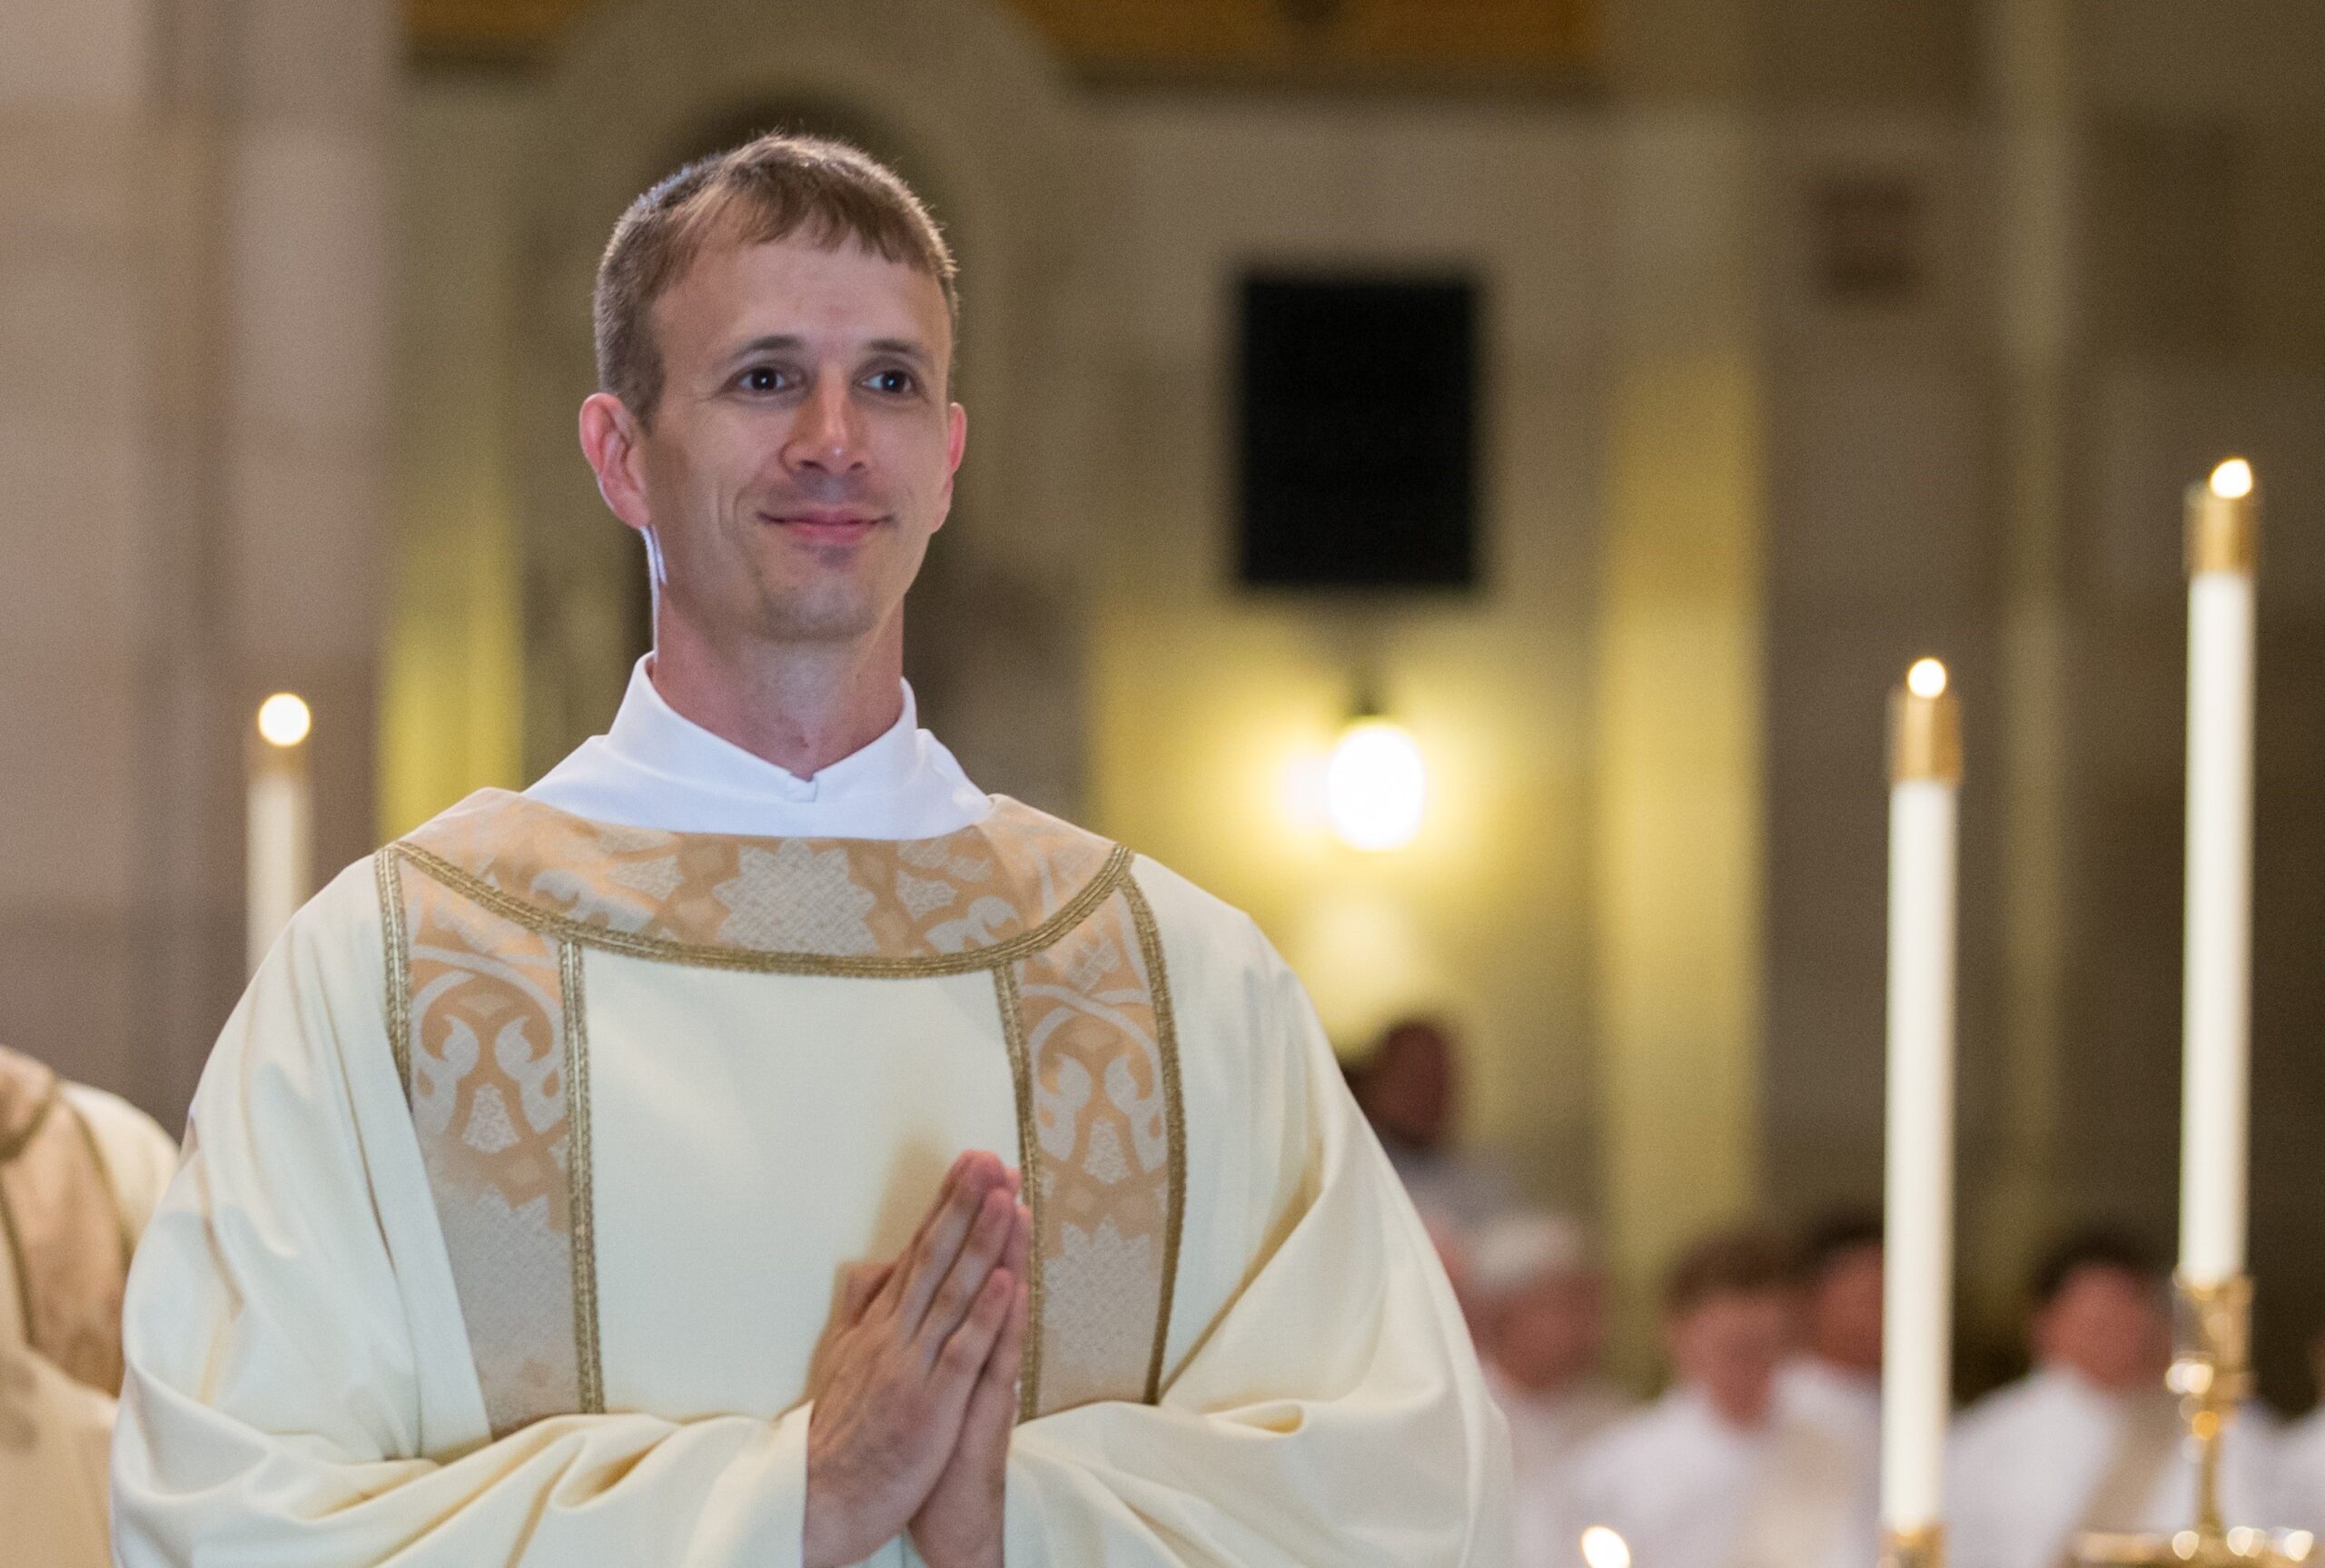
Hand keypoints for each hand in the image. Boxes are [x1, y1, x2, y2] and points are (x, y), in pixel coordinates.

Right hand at [802, 1152, 1021, 1567]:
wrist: (822, 1497)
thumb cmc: (839, 1430)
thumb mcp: (840, 1358)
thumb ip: (860, 1309)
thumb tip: (871, 1264)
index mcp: (881, 1321)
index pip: (919, 1249)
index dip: (946, 1204)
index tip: (970, 1163)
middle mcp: (896, 1332)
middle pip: (936, 1256)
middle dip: (966, 1204)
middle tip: (992, 1157)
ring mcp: (914, 1364)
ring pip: (954, 1292)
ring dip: (981, 1242)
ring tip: (1005, 1196)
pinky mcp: (931, 1401)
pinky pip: (962, 1351)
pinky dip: (984, 1314)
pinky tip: (1005, 1279)